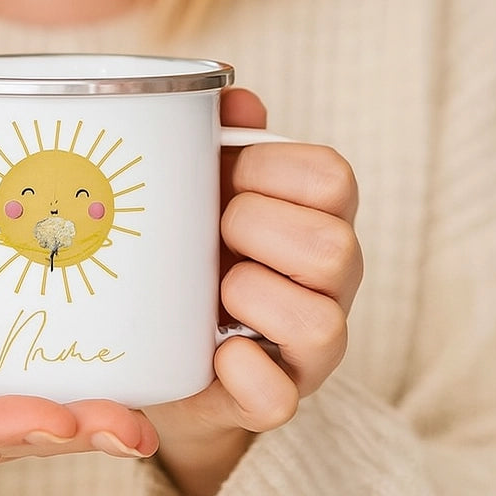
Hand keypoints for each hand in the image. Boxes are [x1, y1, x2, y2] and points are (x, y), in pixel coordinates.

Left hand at [144, 90, 362, 495]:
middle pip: (334, 247)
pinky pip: (278, 398)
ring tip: (215, 291)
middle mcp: (330, 284)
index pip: (333, 178)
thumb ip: (218, 137)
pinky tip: (215, 353)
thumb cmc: (189, 250)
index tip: (225, 173)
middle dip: (258, 229)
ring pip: (320, 321)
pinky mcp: (274, 399)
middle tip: (215, 231)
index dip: (273, 169)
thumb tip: (232, 96)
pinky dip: (243, 372)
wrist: (161, 349)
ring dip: (252, 295)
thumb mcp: (199, 189)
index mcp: (316, 219)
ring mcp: (309, 348)